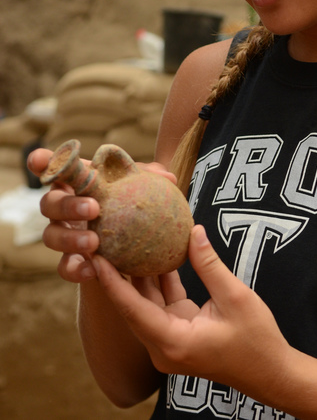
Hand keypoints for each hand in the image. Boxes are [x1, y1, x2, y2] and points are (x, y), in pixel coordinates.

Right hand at [28, 148, 177, 283]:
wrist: (134, 252)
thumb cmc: (133, 207)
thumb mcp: (141, 191)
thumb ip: (151, 180)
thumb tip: (167, 178)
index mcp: (78, 184)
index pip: (54, 169)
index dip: (42, 162)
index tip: (37, 159)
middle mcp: (63, 208)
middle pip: (48, 202)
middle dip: (66, 204)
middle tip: (93, 208)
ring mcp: (63, 235)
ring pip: (50, 235)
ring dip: (70, 237)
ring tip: (94, 242)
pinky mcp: (71, 262)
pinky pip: (65, 267)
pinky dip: (75, 268)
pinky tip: (91, 269)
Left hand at [92, 225, 290, 402]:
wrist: (272, 372)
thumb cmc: (256, 341)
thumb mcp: (234, 297)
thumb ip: (209, 264)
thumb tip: (193, 231)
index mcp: (173, 342)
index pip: (132, 309)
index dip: (112, 283)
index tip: (96, 257)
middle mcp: (164, 345)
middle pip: (133, 306)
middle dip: (118, 275)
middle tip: (105, 243)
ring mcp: (171, 339)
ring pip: (147, 303)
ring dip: (139, 275)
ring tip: (125, 242)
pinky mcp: (181, 331)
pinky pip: (163, 303)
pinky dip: (161, 281)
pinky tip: (157, 253)